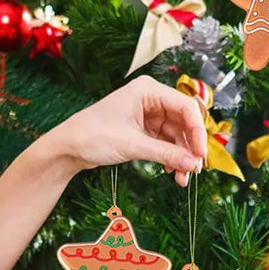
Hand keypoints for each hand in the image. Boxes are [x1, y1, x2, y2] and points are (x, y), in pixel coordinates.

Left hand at [39, 75, 207, 185]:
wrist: (67, 148)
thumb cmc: (92, 136)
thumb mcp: (132, 146)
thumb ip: (165, 154)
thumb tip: (193, 165)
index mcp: (148, 90)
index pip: (186, 107)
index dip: (197, 131)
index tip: (201, 155)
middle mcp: (151, 99)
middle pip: (184, 121)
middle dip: (190, 147)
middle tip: (195, 170)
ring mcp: (148, 115)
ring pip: (176, 135)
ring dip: (181, 156)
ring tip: (182, 179)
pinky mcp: (143, 130)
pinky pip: (165, 142)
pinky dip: (170, 157)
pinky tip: (172, 172)